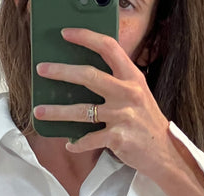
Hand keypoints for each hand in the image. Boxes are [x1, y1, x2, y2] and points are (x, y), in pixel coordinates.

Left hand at [33, 28, 171, 177]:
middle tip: (42, 70)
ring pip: (81, 111)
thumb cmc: (146, 124)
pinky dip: (77, 143)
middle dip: (61, 71)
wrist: (164, 153)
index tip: (66, 34)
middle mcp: (127, 93)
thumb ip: (117, 84)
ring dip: (57, 112)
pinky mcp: (117, 138)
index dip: (86, 38)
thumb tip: (84, 77)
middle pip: (88, 75)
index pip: (109, 47)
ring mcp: (122, 116)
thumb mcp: (138, 95)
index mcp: (132, 78)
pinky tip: (70, 143)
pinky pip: (89, 139)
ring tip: (39, 111)